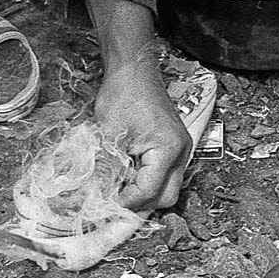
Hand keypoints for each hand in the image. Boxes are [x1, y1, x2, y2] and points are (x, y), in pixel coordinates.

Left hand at [95, 60, 191, 211]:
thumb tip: (97, 196)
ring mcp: (179, 150)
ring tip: (118, 190)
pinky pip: (163, 175)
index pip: (149, 191)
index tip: (107, 206)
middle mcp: (180, 152)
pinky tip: (126, 177)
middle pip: (166, 197)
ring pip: (166, 188)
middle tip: (115, 205)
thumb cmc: (124, 95)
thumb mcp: (109, 137)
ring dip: (143, 193)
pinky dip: (145, 181)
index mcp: (168, 150)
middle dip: (141, 204)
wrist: (134, 70)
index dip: (127, 202)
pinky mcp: (172, 147)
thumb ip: (107, 170)